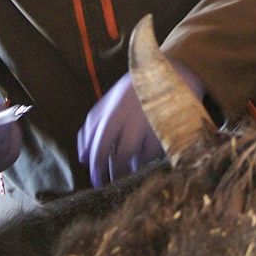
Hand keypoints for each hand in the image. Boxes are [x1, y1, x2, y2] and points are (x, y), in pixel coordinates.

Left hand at [77, 59, 203, 187]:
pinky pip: (156, 156)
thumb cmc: (135, 90)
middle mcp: (133, 122)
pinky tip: (146, 158)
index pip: (100, 148)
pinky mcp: (170, 132)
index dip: (97, 168)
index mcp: (114, 113)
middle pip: (120, 158)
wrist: (173, 74)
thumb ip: (92, 125)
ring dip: (132, 168)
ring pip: (139, 161)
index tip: (96, 181)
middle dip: (115, 174)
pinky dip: (149, 160)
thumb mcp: (109, 101)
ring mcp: (153, 128)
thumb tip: (83, 157)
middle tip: (112, 182)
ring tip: (130, 169)